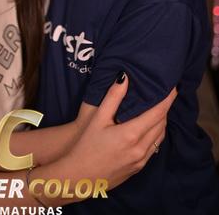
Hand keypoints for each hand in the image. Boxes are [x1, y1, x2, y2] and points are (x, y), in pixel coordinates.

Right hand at [66, 74, 176, 189]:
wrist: (80, 176)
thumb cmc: (86, 145)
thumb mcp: (98, 118)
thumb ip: (113, 97)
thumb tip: (124, 77)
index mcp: (131, 134)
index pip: (158, 113)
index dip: (168, 99)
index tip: (173, 87)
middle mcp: (141, 148)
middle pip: (161, 124)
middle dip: (165, 108)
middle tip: (164, 94)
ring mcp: (141, 160)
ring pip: (160, 137)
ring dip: (161, 122)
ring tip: (158, 108)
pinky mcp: (139, 168)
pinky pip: (154, 147)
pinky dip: (156, 134)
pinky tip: (149, 128)